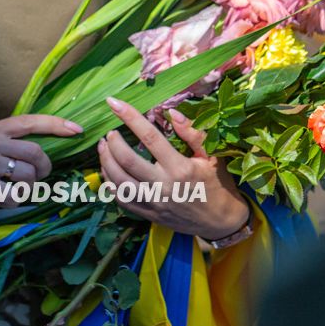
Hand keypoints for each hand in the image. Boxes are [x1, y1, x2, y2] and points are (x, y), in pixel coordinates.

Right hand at [0, 114, 81, 193]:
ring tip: (16, 192)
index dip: (57, 125)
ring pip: (28, 177)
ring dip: (29, 189)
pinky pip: (12, 197)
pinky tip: (1, 201)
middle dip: (45, 170)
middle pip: (37, 154)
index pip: (31, 121)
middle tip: (39, 178)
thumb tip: (22, 157)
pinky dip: (13, 202)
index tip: (77, 130)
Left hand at [98, 97, 249, 239]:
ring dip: (106, 162)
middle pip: (128, 161)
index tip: (114, 103)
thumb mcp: (212, 156)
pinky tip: (108, 170)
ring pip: (120, 182)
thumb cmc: (218, 184)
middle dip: (112, 143)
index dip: (130, 117)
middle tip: (108, 132)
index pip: (149, 137)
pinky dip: (110, 184)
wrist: (221, 222)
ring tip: (103, 147)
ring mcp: (154, 202)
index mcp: (180, 168)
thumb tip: (172, 112)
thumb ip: (193, 133)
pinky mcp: (149, 214)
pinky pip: (122, 200)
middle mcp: (164, 186)